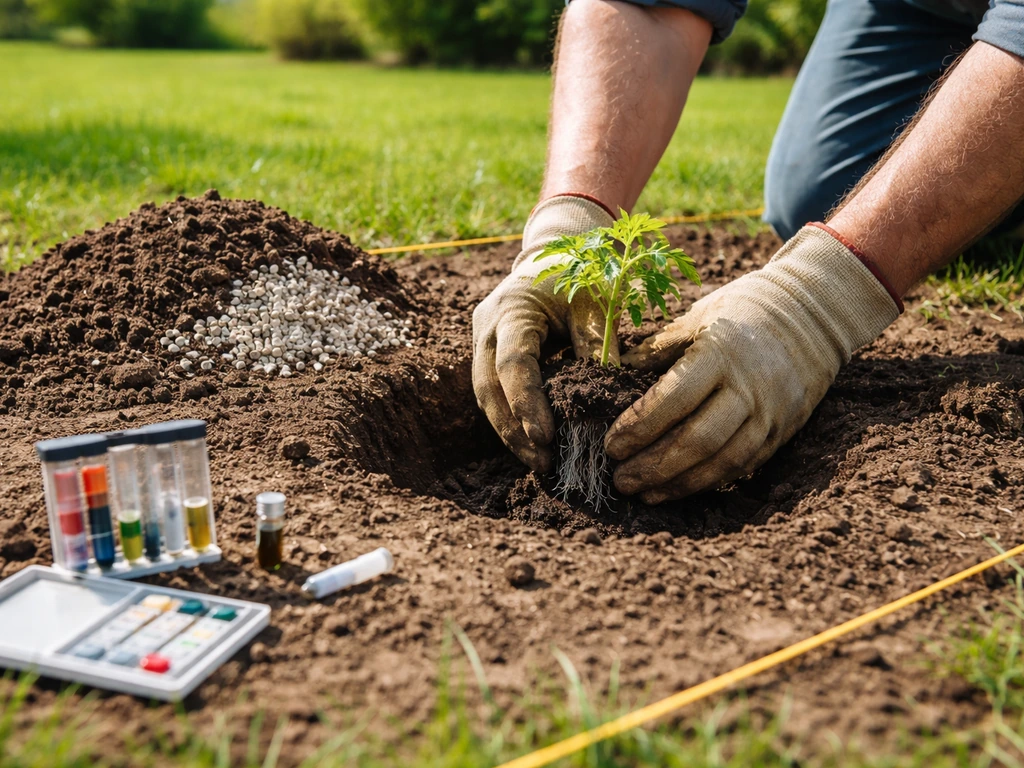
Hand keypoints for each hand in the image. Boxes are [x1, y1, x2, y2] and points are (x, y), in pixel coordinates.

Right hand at [472, 195, 615, 471]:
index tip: (546, 437)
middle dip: (513, 429)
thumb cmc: (579, 273)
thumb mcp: (594, 301)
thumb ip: (597, 342)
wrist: (553, 252)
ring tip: (539, 461)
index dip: (526, 403)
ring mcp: (481, 340)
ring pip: (485, 395)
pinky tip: (531, 443)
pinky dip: (509, 419)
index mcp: (512, 308)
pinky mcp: (487, 353)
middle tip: (543, 462)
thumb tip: (608, 393)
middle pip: (488, 387)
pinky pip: (491, 392)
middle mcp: (486, 326)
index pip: (513, 363)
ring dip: (509, 431)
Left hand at [605, 225, 900, 502]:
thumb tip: (614, 374)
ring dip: (678, 484)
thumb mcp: (697, 318)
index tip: (611, 445)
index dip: (639, 427)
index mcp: (722, 352)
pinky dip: (708, 482)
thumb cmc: (742, 311)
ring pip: (722, 462)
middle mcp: (749, 387)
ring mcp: (771, 413)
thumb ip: (657, 349)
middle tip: (620, 479)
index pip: (674, 399)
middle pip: (697, 440)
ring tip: (644, 494)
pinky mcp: (783, 431)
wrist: (813, 314)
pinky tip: (678, 489)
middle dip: (653, 466)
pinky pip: (743, 466)